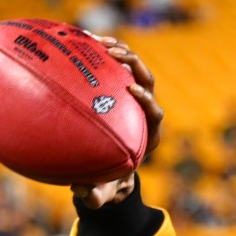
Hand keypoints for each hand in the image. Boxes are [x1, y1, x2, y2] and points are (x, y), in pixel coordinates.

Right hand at [69, 36, 163, 207]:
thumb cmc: (108, 182)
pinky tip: (80, 41)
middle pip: (148, 83)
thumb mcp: (102, 192)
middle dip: (134, 66)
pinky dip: (100, 55)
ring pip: (131, 70)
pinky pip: (112, 68)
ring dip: (118, 53)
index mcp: (147, 137)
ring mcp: (130, 100)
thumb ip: (95, 195)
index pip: (155, 114)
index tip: (132, 90)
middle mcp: (142, 115)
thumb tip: (82, 192)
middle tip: (114, 55)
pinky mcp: (116, 90)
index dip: (147, 101)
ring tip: (97, 40)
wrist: (109, 169)